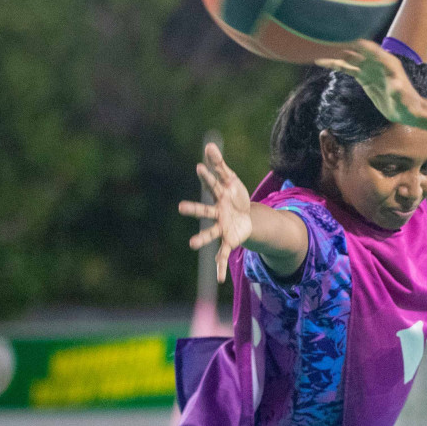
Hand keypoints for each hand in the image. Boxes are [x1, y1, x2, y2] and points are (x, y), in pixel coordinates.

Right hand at [177, 143, 252, 284]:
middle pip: (204, 212)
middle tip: (180, 207)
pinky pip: (224, 254)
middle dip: (194, 210)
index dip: (208, 176)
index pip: (212, 185)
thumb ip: (219, 165)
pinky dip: (220, 267)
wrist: (245, 219)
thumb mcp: (230, 181)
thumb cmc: (234, 199)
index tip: (200, 167)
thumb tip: (209, 145)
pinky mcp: (230, 241)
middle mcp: (216, 215)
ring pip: (210, 235)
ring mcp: (221, 229)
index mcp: (218, 199)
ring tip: (191, 245)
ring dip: (201, 239)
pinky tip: (220, 280)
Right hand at [315, 41, 425, 125]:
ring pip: (349, 57)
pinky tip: (322, 61)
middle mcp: (377, 62)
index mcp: (387, 62)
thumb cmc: (409, 105)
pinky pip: (348, 68)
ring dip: (334, 53)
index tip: (338, 35)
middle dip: (340, 43)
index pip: (369, 47)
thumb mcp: (404, 99)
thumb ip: (399, 92)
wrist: (408, 112)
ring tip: (315, 48)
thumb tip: (395, 85)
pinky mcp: (365, 77)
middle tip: (320, 38)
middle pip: (356, 49)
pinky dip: (336, 64)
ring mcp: (370, 68)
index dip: (354, 41)